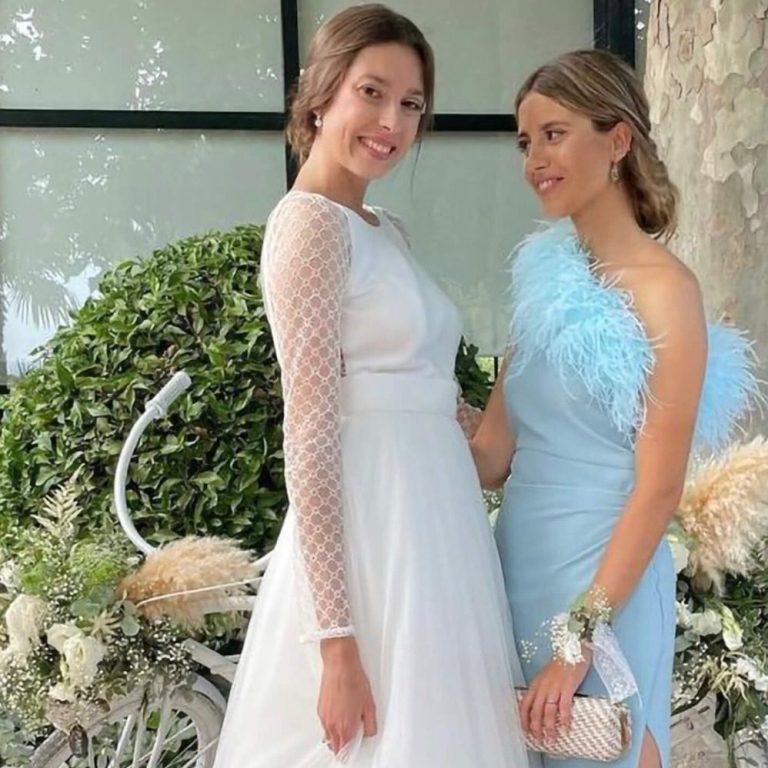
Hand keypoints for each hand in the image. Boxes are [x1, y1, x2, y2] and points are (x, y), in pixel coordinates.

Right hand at [319, 637, 377, 753]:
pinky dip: (332, 724)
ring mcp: (324, 717)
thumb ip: (370, 725)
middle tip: (353, 735)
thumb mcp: (370, 705)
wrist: (340, 664)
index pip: (345, 751)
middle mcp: (332, 725)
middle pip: (335, 746)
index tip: (356, 746)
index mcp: (345, 726)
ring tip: (348, 721)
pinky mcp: (320, 708)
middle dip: (344, 745)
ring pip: (329, 736)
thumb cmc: (353, 680)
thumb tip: (368, 732)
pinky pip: (325, 724)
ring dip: (337, 734)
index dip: (351, 750)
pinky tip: (341, 712)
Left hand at [519, 646, 591, 743]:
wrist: (572, 648)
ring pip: (548, 712)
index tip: (525, 730)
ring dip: (549, 728)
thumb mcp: (546, 675)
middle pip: (535, 711)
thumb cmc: (561, 662)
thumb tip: (540, 704)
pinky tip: (566, 728)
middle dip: (535, 728)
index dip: (524, 718)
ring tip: (551, 739)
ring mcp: (554, 687)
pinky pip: (564, 707)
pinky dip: (565, 719)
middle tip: (538, 740)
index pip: (524, 704)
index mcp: (536, 683)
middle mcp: (543, 686)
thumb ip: (542, 688)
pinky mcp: (567, 687)